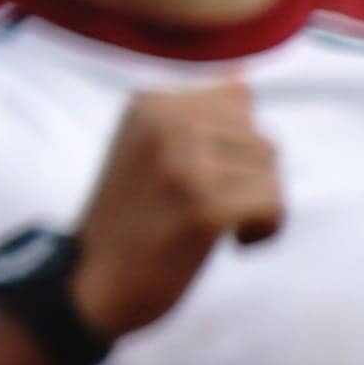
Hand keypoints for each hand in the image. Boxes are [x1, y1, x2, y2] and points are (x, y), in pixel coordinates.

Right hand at [66, 78, 287, 339]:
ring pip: (270, 169)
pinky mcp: (202, 207)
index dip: (230, 145)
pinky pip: (273, 203)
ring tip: (215, 225)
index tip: (199, 177)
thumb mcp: (147, 148)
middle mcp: (164, 123)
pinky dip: (266, 229)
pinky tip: (235, 243)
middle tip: (205, 208)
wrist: (90, 287)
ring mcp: (182, 165)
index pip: (237, 98)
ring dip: (257, 205)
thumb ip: (194, 113)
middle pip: (258, 137)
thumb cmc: (129, 220)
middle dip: (247, 178)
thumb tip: (243, 77)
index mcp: (149, 103)